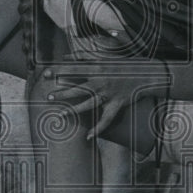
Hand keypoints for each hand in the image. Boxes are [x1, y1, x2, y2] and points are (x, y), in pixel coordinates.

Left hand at [41, 40, 169, 139]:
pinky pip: (106, 119)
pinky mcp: (117, 105)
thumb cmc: (125, 64)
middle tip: (48, 97)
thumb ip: (84, 56)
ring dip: (73, 111)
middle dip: (62, 94)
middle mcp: (101, 83)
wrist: (147, 75)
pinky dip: (98, 129)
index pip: (74, 70)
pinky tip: (88, 137)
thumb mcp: (105, 56)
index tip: (45, 74)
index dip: (58, 71)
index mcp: (98, 69)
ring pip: (88, 105)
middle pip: (78, 89)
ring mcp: (109, 95)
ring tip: (60, 114)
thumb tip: (66, 56)